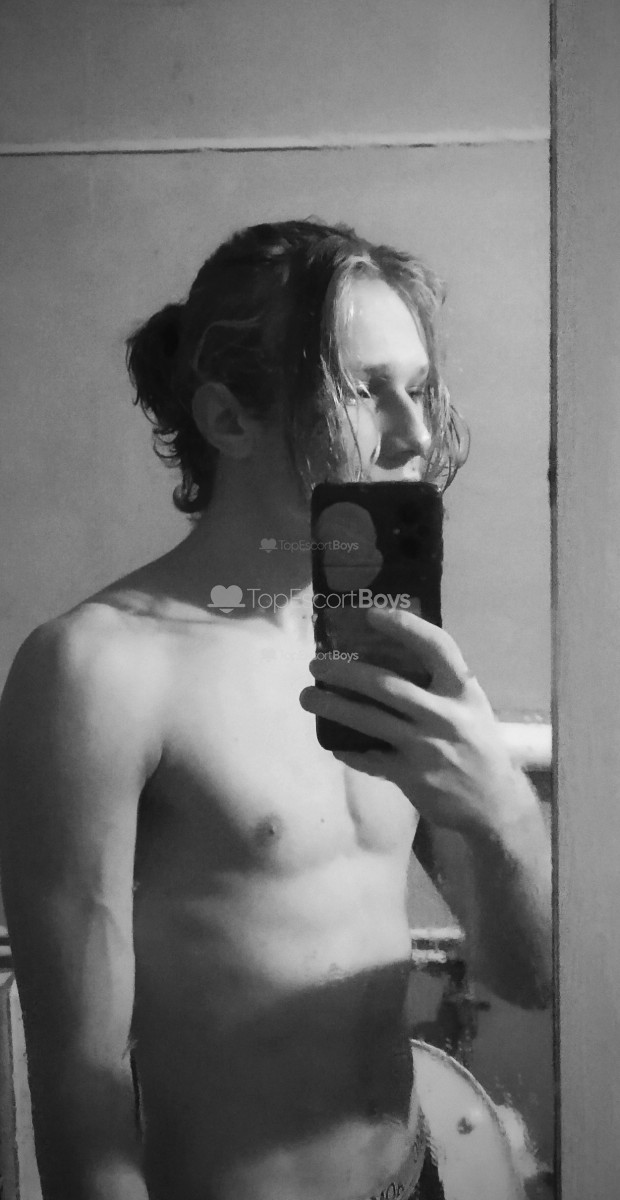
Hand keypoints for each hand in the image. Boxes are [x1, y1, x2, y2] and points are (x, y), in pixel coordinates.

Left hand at [299, 607, 527, 836]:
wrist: (493, 803)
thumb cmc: (479, 746)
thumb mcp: (471, 707)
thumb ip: (440, 685)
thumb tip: (390, 655)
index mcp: (463, 691)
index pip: (436, 646)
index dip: (404, 626)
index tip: (372, 614)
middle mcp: (445, 715)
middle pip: (386, 685)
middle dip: (345, 672)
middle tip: (316, 665)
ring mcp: (426, 747)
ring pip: (369, 720)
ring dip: (333, 706)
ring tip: (309, 697)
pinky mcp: (411, 776)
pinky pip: (369, 759)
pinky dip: (348, 750)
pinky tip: (334, 742)